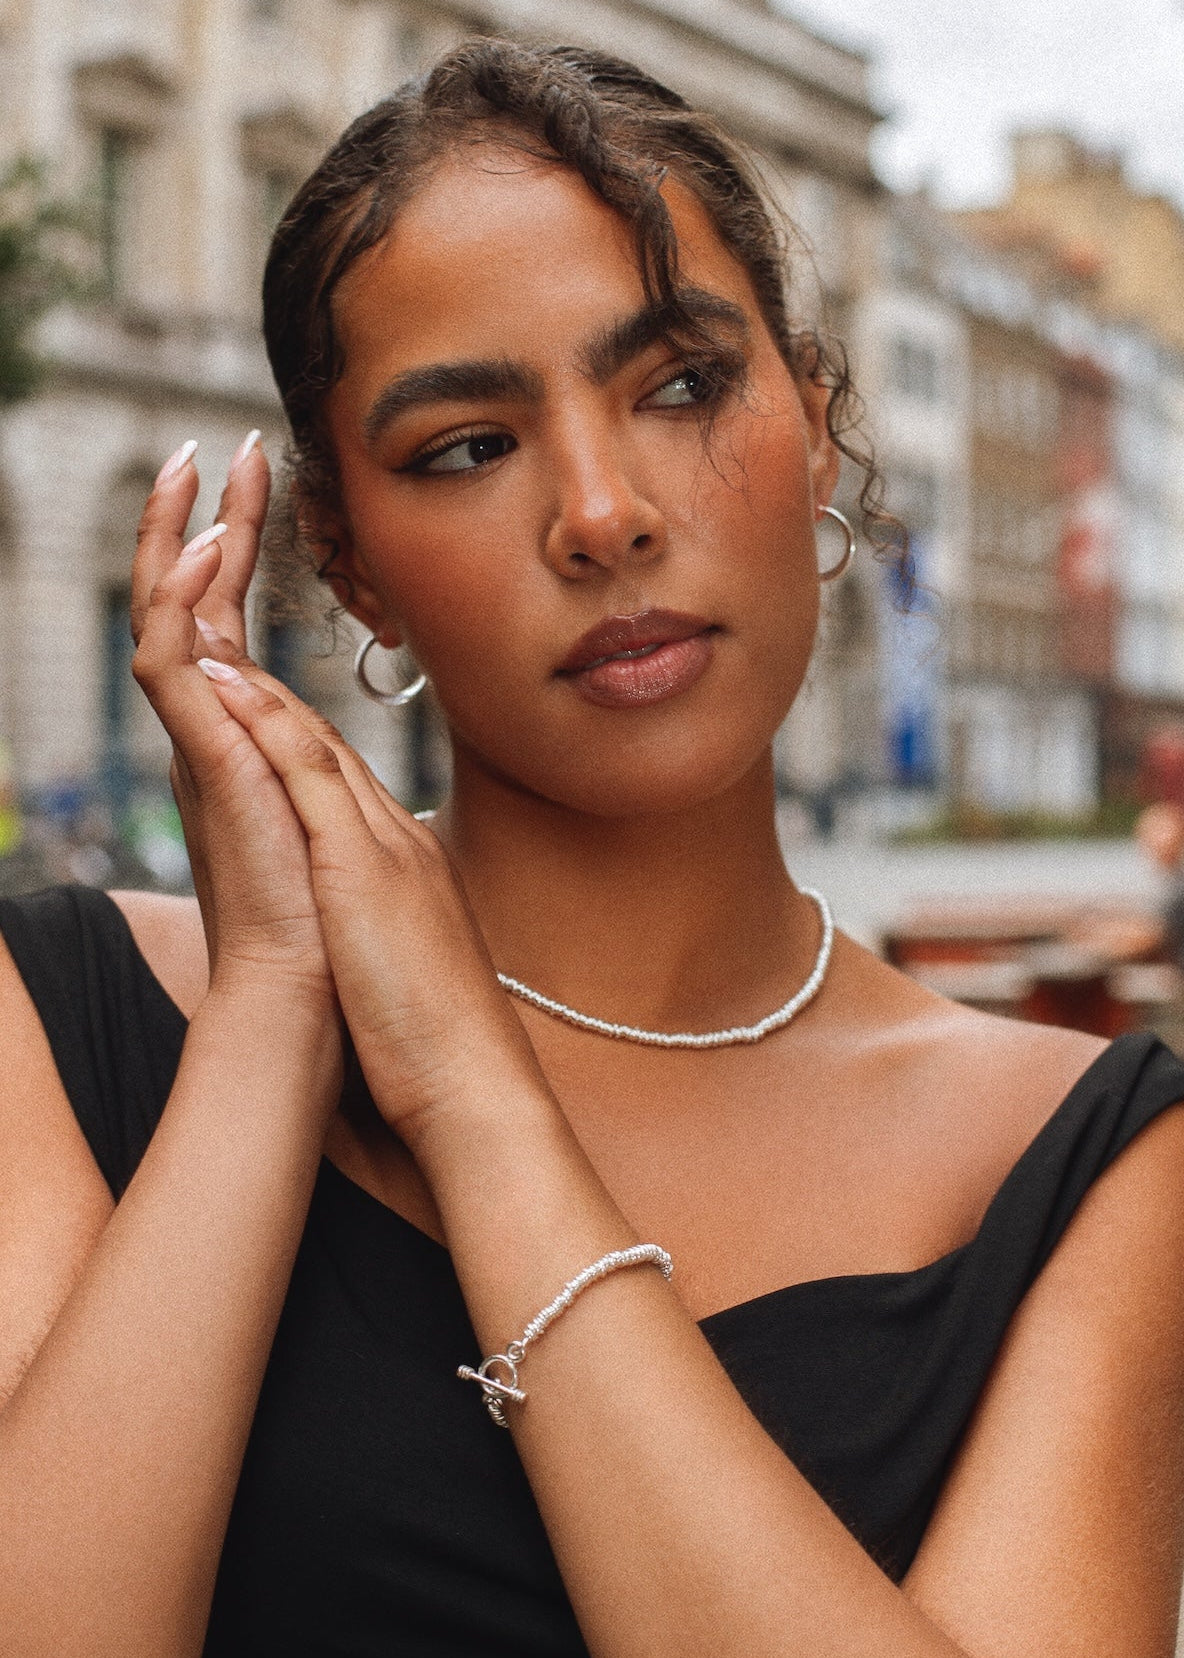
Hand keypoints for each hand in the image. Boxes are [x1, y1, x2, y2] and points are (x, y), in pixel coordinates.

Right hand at [131, 439, 334, 1009]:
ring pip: (168, 623)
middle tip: (223, 450)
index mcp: (246, 741)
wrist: (310, 991)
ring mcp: (202, 748)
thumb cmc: (328, 924)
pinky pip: (169, 670)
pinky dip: (175, 611)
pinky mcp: (202, 765)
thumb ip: (309, 769)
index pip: (235, 624)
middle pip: (196, 606)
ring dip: (178, 545)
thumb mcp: (333, 824)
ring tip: (195, 474)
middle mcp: (214, 736)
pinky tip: (192, 559)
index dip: (240, 557)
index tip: (262, 487)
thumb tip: (302, 736)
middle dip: (206, 524)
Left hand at [190, 658, 549, 1143]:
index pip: (351, 793)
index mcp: (414, 873)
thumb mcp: (413, 979)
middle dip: (278, 700)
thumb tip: (365, 949)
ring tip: (213, 642)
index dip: (303, 745)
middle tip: (227, 648)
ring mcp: (388, 850)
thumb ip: (390, 944)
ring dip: (264, 692)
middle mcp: (405, 844)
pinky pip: (312, 776)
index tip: (264, 712)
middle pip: (334, 753)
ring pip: (320, 746)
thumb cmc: (441, 1054)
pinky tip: (232, 688)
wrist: (477, 1088)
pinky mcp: (364, 869)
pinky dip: (271, 725)